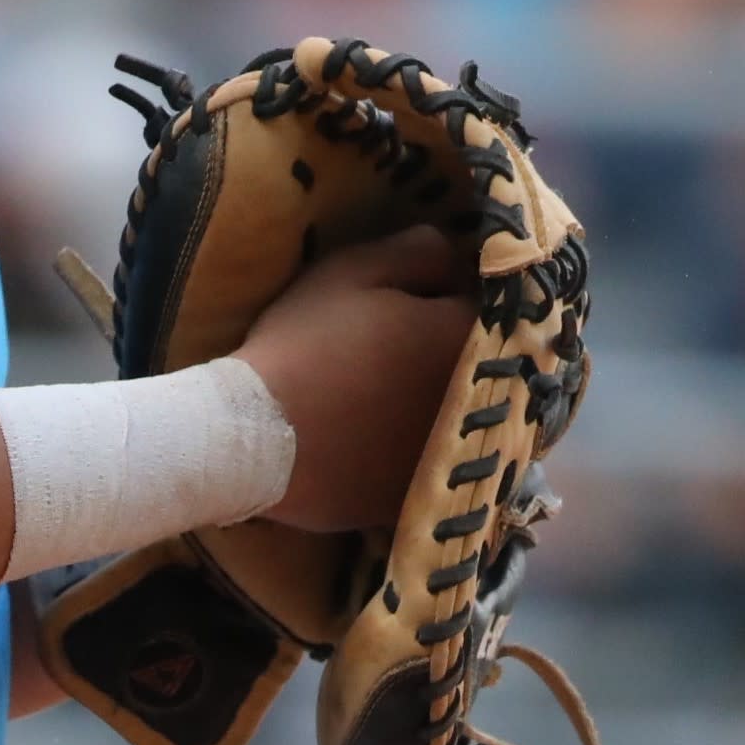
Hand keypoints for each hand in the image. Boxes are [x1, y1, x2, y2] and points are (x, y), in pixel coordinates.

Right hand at [233, 226, 475, 532]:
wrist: (259, 436)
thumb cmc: (306, 342)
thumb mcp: (351, 272)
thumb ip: (414, 252)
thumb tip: (451, 253)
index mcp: (461, 335)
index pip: (485, 305)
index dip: (452, 296)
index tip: (421, 296)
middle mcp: (473, 397)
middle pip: (481, 363)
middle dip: (454, 349)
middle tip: (407, 343)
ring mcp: (448, 451)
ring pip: (461, 414)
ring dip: (441, 399)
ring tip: (394, 392)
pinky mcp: (421, 492)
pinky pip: (431, 461)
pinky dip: (417, 447)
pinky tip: (381, 438)